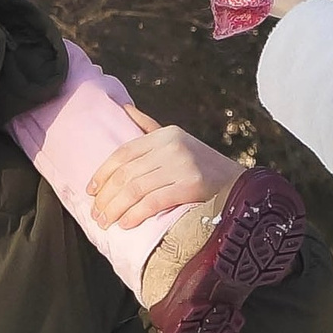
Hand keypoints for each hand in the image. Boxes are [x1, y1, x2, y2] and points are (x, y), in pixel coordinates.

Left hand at [88, 106, 246, 229]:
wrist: (242, 186)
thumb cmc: (204, 167)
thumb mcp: (178, 141)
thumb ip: (149, 127)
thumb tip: (123, 108)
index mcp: (165, 134)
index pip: (123, 153)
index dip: (103, 173)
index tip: (90, 191)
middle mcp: (172, 146)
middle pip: (126, 173)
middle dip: (106, 197)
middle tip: (96, 215)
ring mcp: (182, 165)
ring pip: (136, 189)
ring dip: (116, 209)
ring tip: (106, 223)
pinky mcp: (191, 185)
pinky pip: (154, 201)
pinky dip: (136, 214)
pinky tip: (126, 224)